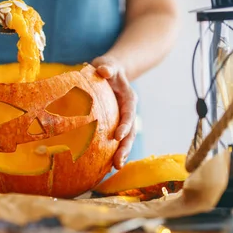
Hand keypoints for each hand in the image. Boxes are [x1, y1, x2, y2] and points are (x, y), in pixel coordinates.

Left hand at [92, 55, 137, 169]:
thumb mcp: (107, 64)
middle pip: (130, 132)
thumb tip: (103, 70)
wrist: (110, 72)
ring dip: (120, 154)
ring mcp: (122, 120)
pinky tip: (103, 165)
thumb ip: (107, 67)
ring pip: (124, 140)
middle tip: (118, 163)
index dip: (125, 125)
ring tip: (114, 169)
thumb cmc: (107, 68)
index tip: (118, 136)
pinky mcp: (114, 125)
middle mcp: (128, 112)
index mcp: (129, 99)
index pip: (129, 113)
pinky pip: (114, 140)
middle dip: (125, 148)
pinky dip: (110, 152)